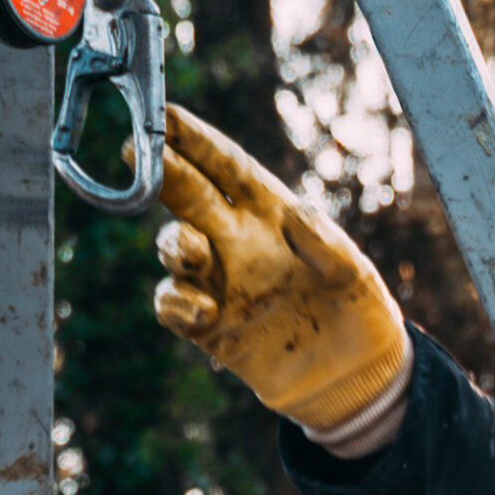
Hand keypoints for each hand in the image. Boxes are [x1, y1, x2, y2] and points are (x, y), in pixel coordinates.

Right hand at [150, 109, 412, 447]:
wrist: (353, 380)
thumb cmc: (360, 314)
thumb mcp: (356, 276)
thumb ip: (329, 245)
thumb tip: (298, 216)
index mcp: (271, 213)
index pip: (227, 167)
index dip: (195, 140)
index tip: (166, 114)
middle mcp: (238, 240)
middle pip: (188, 195)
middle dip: (161, 170)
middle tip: (134, 150)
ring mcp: (221, 282)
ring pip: (175, 248)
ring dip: (174, 244)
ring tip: (193, 253)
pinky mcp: (211, 327)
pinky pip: (174, 306)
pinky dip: (177, 303)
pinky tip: (202, 311)